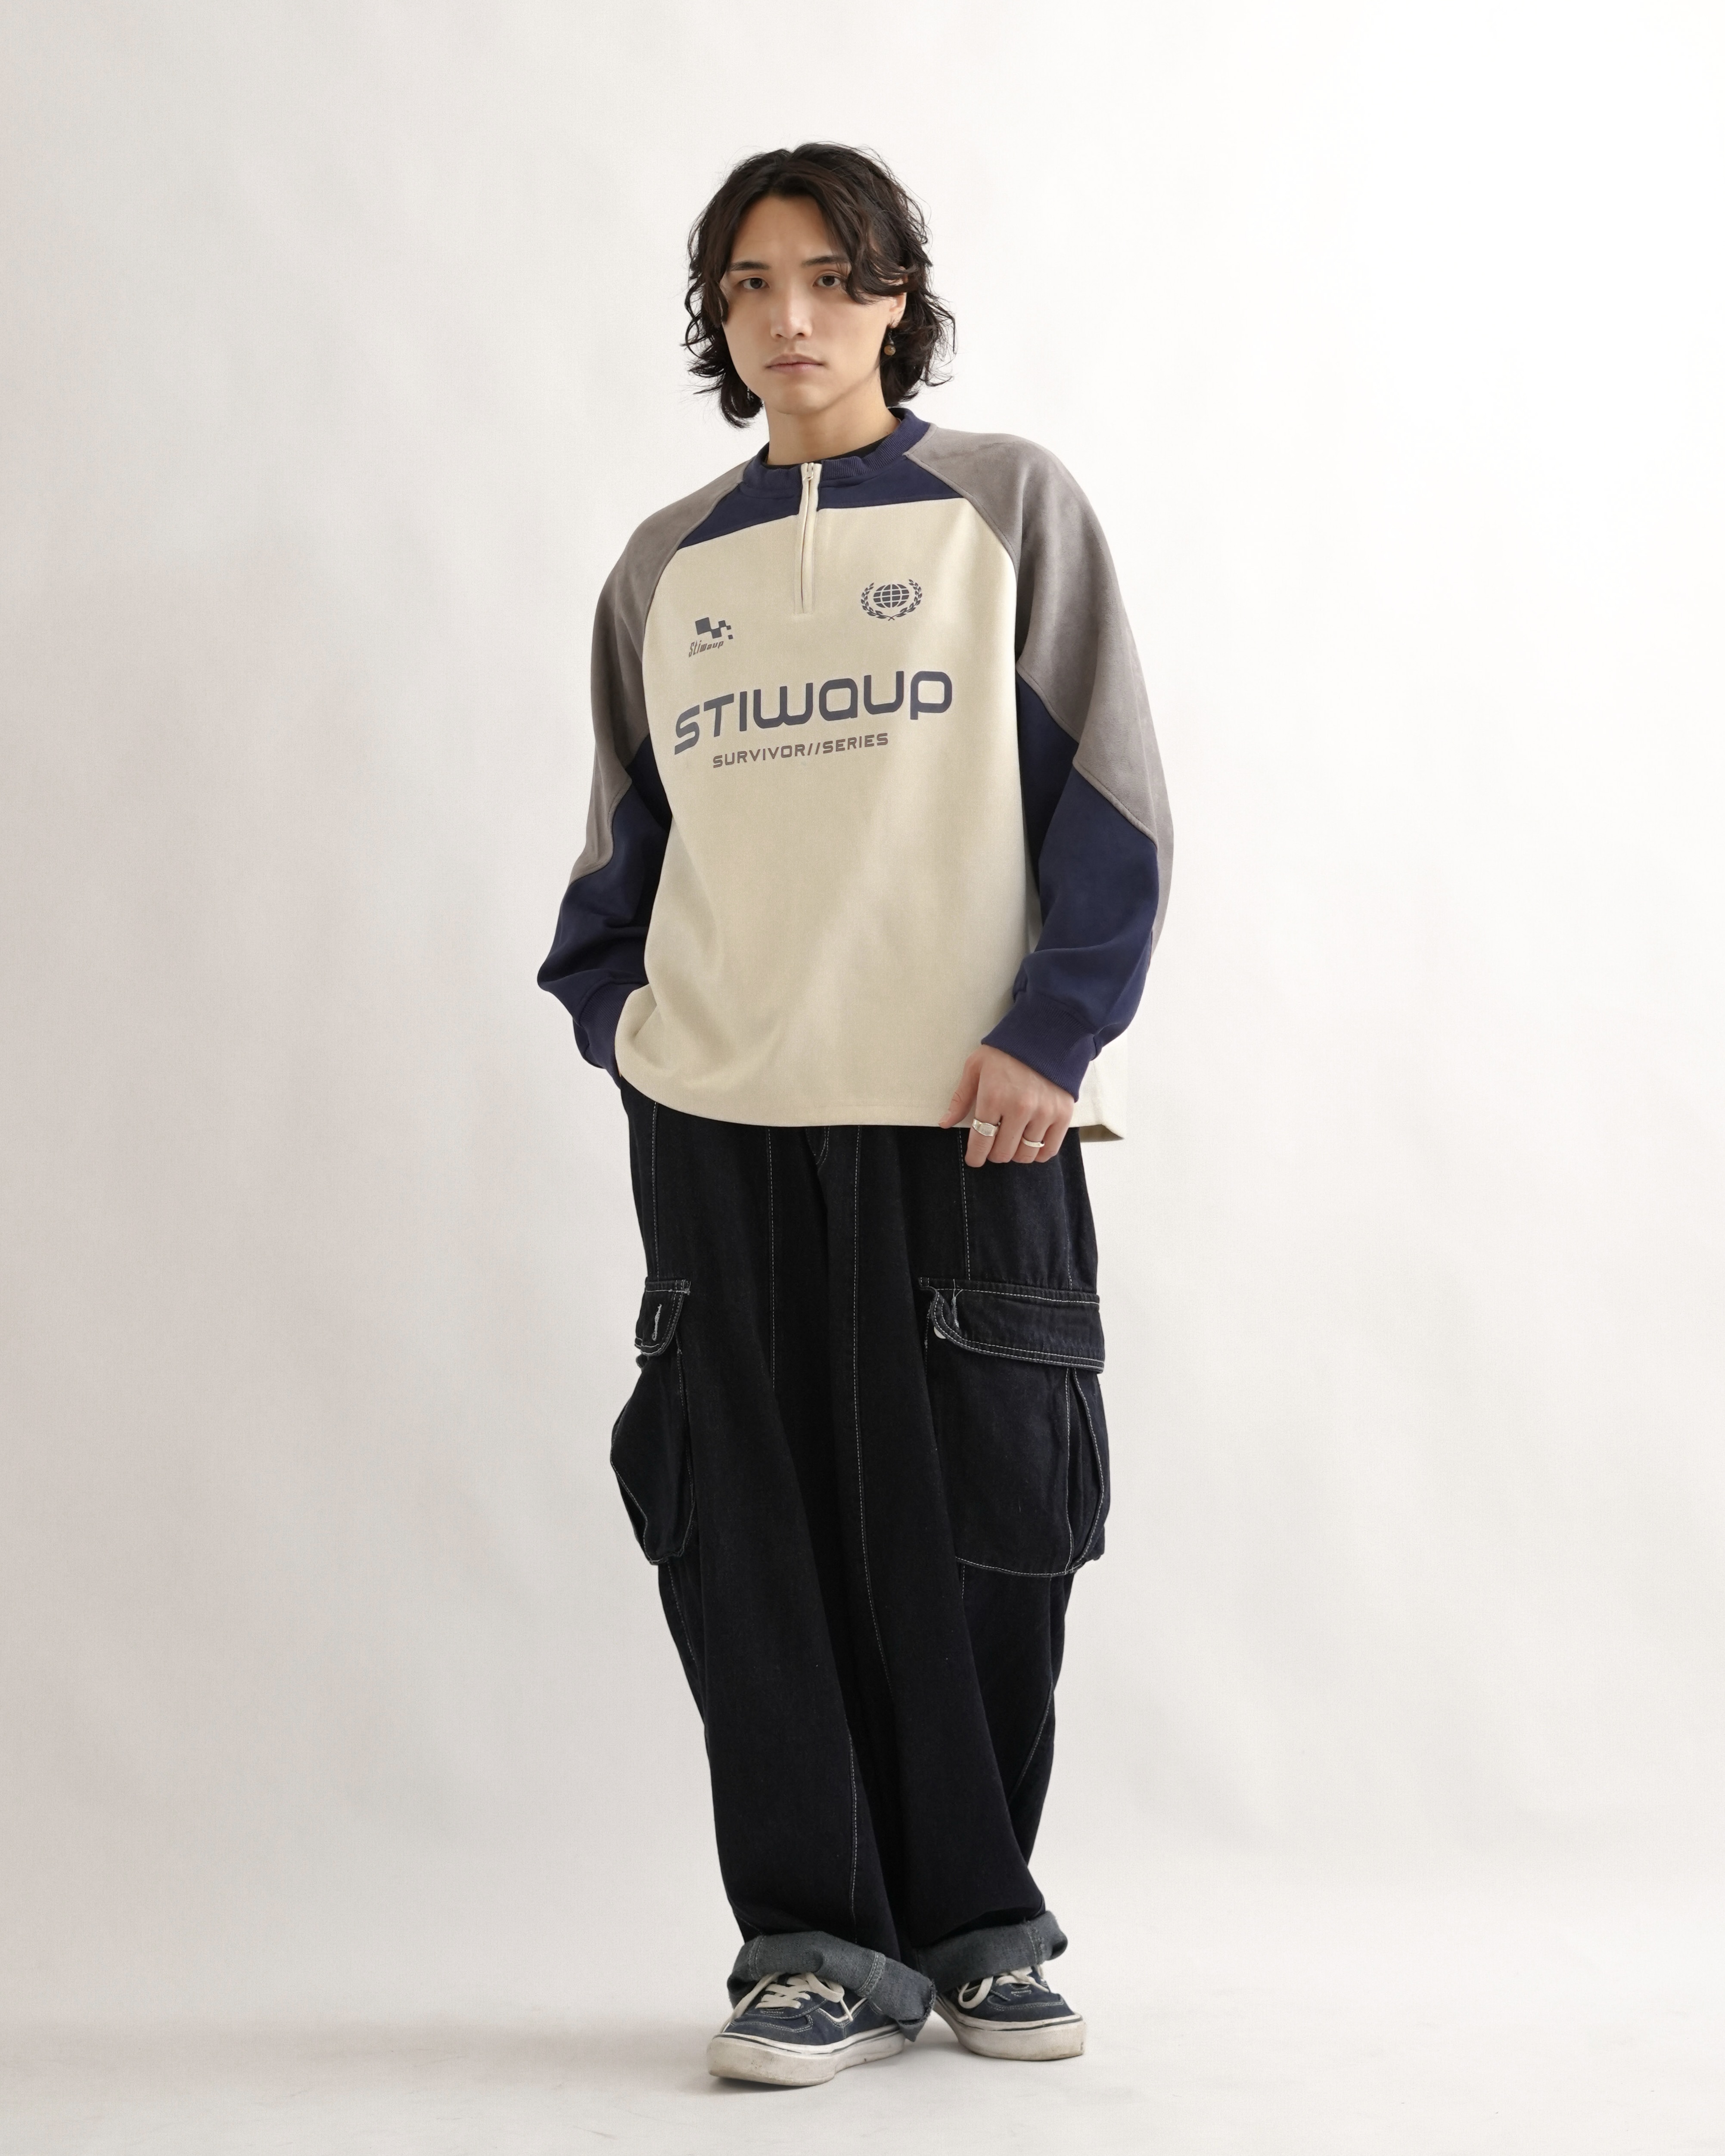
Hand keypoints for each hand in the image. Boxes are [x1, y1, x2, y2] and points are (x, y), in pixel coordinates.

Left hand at [939, 1045, 1075, 1167]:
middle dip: (993, 1153)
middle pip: (1003, 1152)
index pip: (981, 1141)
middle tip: (993, 1144)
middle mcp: (1019, 1108)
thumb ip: (961, 1098)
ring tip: (1012, 1141)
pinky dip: (1038, 1153)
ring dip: (1015, 1153)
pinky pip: (1049, 1150)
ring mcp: (1044, 1113)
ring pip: (1025, 1154)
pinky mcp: (1063, 1114)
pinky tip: (1030, 1144)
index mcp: (994, 1097)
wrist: (1045, 1035)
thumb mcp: (975, 1067)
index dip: (975, 1156)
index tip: (974, 1159)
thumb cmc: (1005, 1052)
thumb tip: (945, 1123)